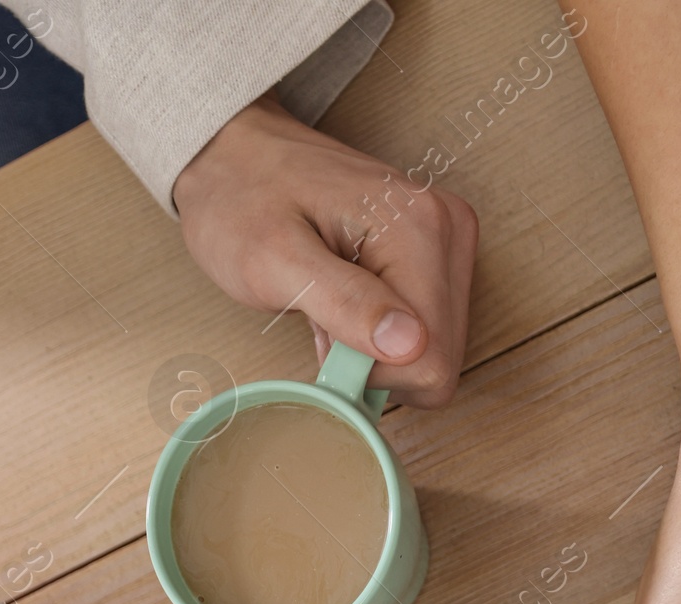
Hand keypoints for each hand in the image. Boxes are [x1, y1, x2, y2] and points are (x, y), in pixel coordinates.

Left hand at [173, 97, 477, 405]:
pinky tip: (348, 300)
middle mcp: (448, 230)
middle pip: (440, 356)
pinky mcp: (436, 252)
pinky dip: (382, 334)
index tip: (325, 337)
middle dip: (377, 361)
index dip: (372, 372)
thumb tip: (411, 345)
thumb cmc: (241, 201)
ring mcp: (447, 240)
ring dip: (377, 350)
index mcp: (420, 229)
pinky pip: (425, 331)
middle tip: (324, 317)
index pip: (430, 359)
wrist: (232, 154)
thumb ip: (343, 302)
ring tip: (330, 304)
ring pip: (434, 350)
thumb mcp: (274, 260)